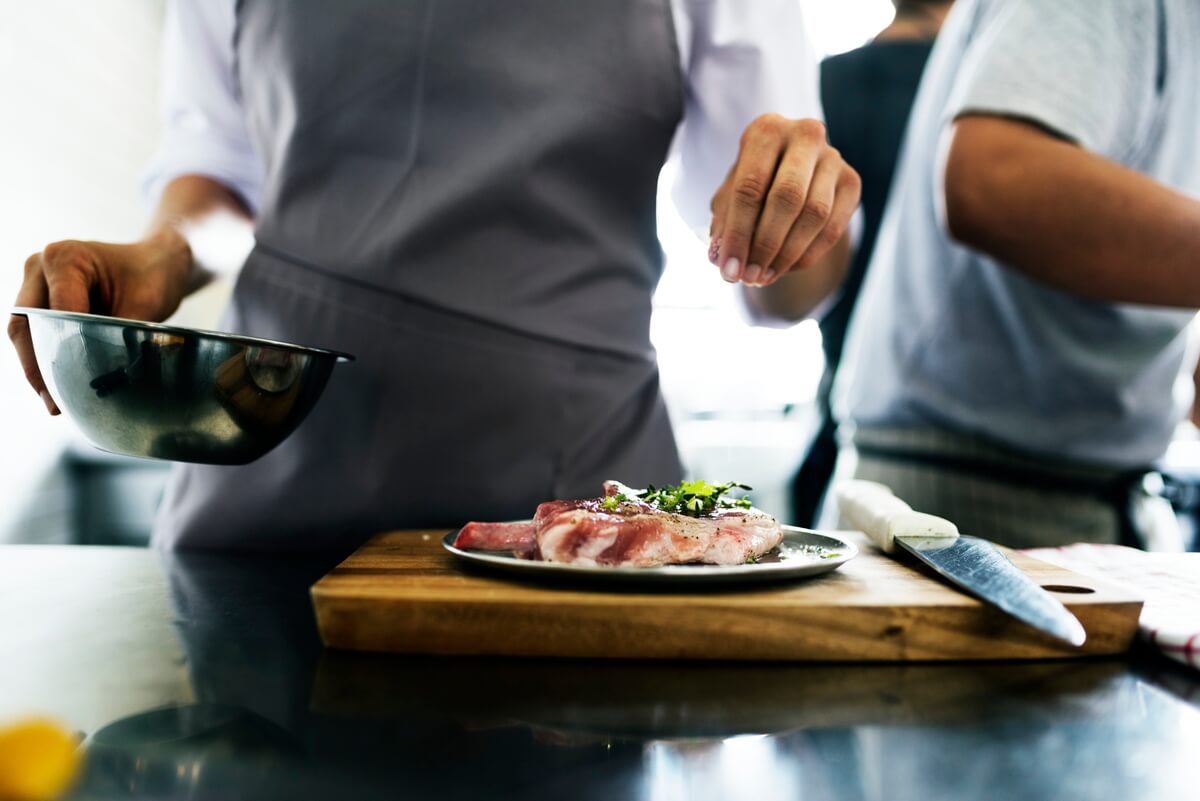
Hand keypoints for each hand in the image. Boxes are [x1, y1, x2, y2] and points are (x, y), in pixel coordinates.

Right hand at [7, 225, 192, 413]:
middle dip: (38, 367)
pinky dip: (45, 357)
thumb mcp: (145, 306)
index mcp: (64, 259)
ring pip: (25, 331)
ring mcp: (37, 281)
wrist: (157, 261)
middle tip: (54, 404)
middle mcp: (40, 266)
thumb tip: (107, 378)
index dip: (59, 352)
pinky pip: (35, 331)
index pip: (53, 314)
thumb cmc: (152, 275)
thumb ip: (120, 337)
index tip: (70, 385)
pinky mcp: (42, 297)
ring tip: (54, 403)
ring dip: (37, 366)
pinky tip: (57, 387)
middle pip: (26, 324)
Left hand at [709, 115, 859, 285]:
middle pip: (787, 197)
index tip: (727, 269)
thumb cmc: (752, 184)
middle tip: (748, 277)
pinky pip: (833, 227)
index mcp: (766, 131)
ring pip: (814, 214)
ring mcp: (833, 157)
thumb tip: (720, 258)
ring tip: (763, 277)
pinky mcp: (851, 181)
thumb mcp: (730, 197)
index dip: (737, 234)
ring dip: (787, 254)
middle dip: (765, 245)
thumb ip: (724, 224)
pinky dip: (807, 255)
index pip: (750, 187)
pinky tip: (785, 269)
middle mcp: (804, 135)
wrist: (792, 173)